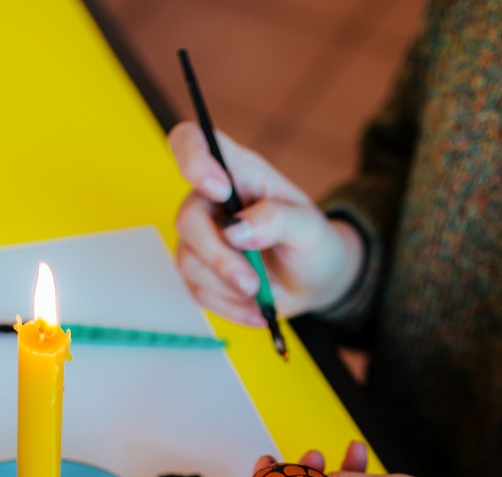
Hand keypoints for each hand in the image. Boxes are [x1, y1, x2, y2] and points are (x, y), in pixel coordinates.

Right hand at [168, 122, 364, 325]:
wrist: (314, 282)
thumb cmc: (312, 243)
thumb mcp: (310, 228)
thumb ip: (278, 220)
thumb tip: (236, 230)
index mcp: (237, 171)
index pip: (192, 143)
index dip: (193, 158)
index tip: (218, 189)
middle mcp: (210, 201)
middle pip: (188, 219)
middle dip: (220, 257)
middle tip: (252, 283)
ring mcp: (201, 238)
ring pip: (189, 261)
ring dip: (227, 287)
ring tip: (261, 295)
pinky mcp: (200, 273)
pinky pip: (198, 292)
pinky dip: (229, 307)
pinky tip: (256, 309)